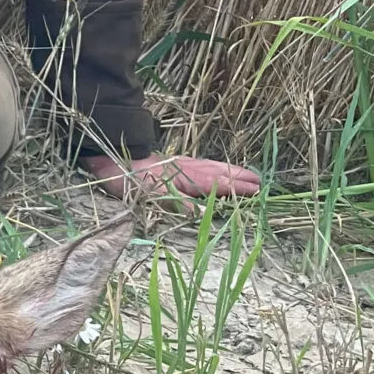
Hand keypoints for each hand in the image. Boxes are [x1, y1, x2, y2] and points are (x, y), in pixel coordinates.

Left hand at [82, 153, 261, 201]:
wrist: (112, 159)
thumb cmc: (132, 182)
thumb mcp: (153, 197)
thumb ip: (179, 204)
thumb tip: (202, 214)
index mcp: (189, 178)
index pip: (220, 184)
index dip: (238, 188)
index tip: (257, 190)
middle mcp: (190, 169)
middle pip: (221, 172)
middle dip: (241, 177)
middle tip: (261, 181)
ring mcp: (184, 164)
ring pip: (214, 166)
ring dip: (232, 170)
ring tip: (248, 173)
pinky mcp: (176, 162)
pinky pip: (205, 164)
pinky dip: (217, 166)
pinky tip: (217, 168)